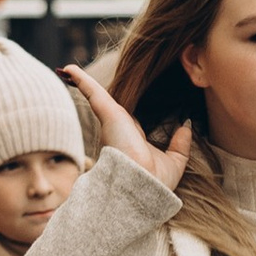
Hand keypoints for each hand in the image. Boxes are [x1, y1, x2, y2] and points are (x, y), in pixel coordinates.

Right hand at [63, 64, 191, 193]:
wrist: (142, 187)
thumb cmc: (156, 180)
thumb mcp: (175, 160)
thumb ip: (181, 143)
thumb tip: (186, 124)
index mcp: (132, 138)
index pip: (125, 117)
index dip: (121, 107)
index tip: (119, 98)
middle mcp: (119, 128)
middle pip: (105, 104)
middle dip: (93, 93)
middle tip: (79, 79)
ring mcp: (111, 121)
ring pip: (95, 96)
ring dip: (82, 83)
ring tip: (69, 70)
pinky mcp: (108, 114)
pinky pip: (92, 91)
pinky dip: (82, 79)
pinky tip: (69, 69)